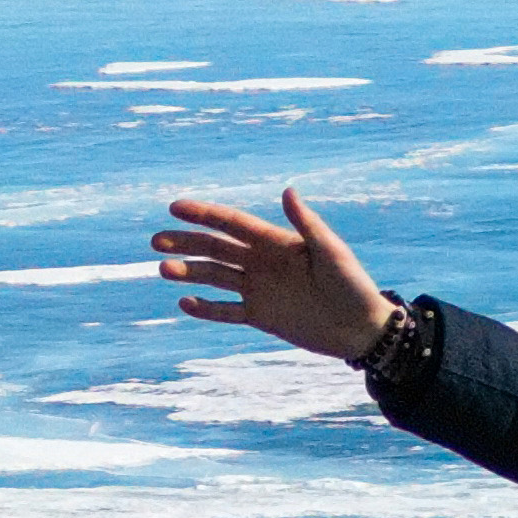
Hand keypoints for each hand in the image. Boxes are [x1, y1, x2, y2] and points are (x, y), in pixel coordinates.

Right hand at [157, 191, 389, 364]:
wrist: (361, 328)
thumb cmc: (352, 285)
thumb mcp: (331, 252)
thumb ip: (307, 224)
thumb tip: (287, 190)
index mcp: (275, 242)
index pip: (232, 224)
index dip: (204, 214)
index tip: (175, 207)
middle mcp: (262, 263)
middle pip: (216, 249)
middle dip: (186, 242)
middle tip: (156, 240)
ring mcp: (259, 289)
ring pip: (215, 278)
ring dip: (189, 273)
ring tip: (163, 269)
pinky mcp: (261, 316)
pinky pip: (227, 311)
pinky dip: (207, 309)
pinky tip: (185, 304)